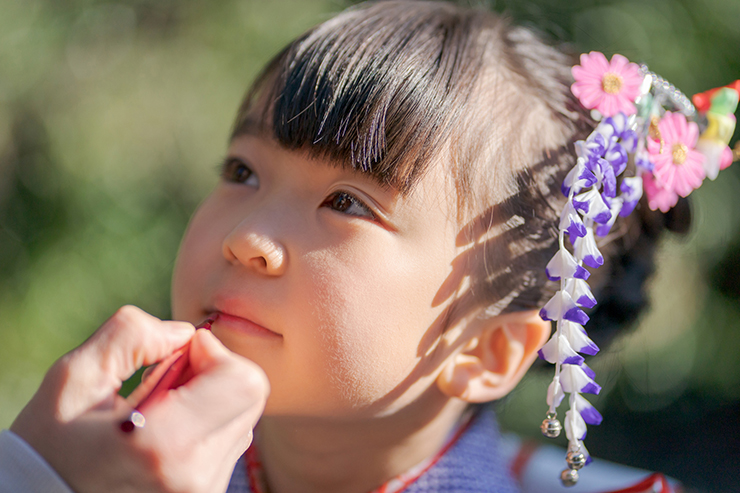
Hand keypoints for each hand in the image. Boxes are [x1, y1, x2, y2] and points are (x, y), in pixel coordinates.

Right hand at [10, 305, 268, 492]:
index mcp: (163, 445)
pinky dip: (207, 424)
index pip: (243, 382)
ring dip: (211, 398)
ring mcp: (203, 492)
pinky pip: (230, 442)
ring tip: (160, 411)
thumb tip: (185, 333)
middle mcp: (194, 476)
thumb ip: (132, 336)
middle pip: (251, 396)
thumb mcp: (74, 379)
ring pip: (244, 417)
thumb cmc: (51, 445)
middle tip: (166, 379)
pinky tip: (165, 432)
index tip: (177, 354)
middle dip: (215, 371)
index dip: (215, 352)